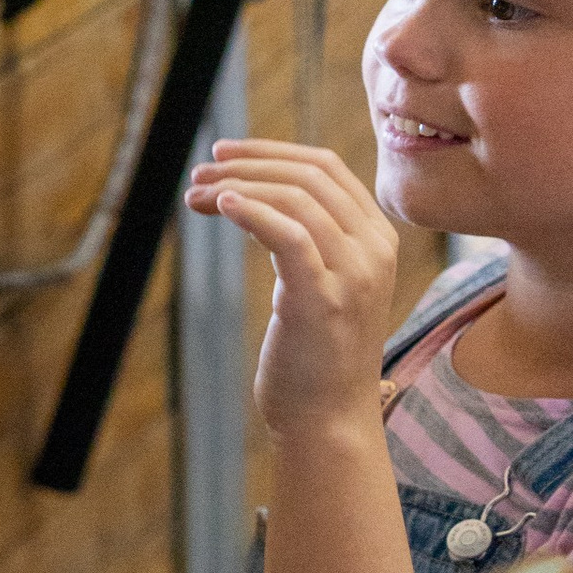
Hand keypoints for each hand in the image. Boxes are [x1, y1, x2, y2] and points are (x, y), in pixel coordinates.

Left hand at [184, 142, 401, 440]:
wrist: (329, 421)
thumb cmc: (314, 357)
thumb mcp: (320, 284)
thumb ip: (305, 241)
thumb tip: (253, 198)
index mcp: (377, 239)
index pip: (327, 168)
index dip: (272, 151)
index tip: (225, 154)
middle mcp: (373, 250)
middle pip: (310, 174)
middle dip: (248, 164)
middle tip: (201, 171)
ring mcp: (353, 274)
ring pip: (296, 198)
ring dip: (237, 186)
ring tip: (195, 195)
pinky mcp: (323, 299)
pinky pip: (289, 235)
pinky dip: (252, 211)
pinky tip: (220, 206)